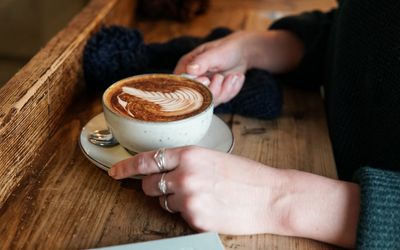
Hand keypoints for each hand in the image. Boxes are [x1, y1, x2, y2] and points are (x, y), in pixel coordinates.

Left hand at [108, 146, 290, 234]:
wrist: (271, 196)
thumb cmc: (247, 175)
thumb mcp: (214, 157)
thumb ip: (186, 161)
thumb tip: (164, 169)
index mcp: (190, 154)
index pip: (147, 160)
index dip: (126, 167)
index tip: (115, 171)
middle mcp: (186, 175)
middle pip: (150, 184)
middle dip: (156, 186)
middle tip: (172, 186)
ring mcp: (189, 199)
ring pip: (164, 202)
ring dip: (174, 200)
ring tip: (200, 196)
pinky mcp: (196, 220)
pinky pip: (180, 216)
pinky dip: (189, 213)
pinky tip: (209, 207)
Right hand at [174, 31, 250, 105]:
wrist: (242, 53)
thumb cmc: (226, 49)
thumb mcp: (214, 53)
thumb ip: (202, 62)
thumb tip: (190, 69)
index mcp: (186, 67)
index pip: (183, 85)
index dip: (194, 86)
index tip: (207, 79)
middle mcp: (193, 80)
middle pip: (196, 97)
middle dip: (213, 89)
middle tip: (221, 77)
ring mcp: (204, 89)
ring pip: (211, 101)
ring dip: (225, 90)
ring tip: (233, 76)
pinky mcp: (215, 95)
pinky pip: (222, 100)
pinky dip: (232, 90)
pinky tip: (235, 78)